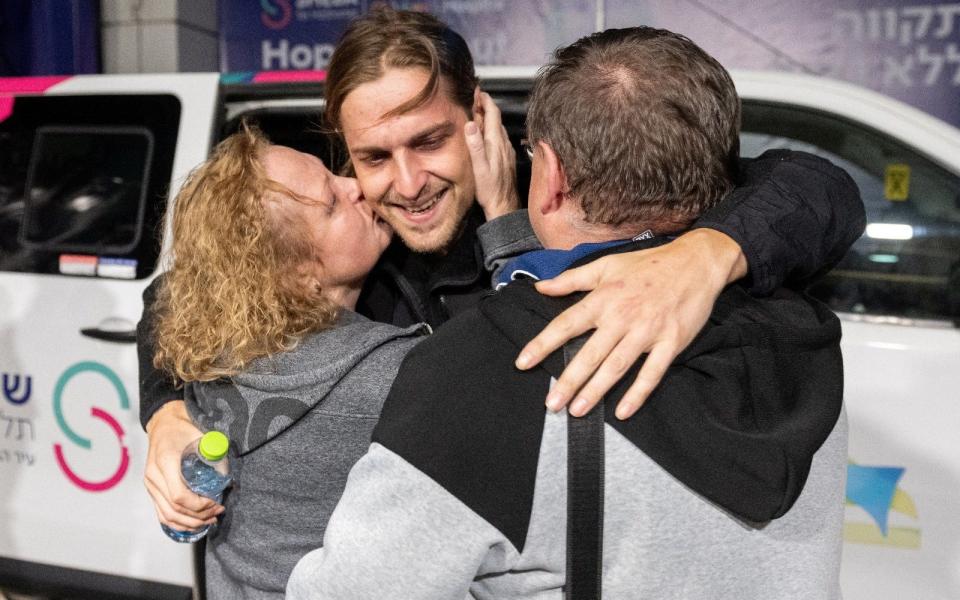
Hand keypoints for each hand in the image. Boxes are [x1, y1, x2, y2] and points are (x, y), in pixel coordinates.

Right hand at [143, 400, 222, 530]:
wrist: (164, 423)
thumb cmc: (184, 428)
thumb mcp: (202, 436)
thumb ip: (215, 455)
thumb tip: (228, 479)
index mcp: (166, 461)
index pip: (179, 496)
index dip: (200, 506)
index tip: (217, 503)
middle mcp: (154, 476)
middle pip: (174, 509)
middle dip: (199, 516)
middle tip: (218, 513)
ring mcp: (150, 484)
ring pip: (167, 515)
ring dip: (189, 523)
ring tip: (209, 521)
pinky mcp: (151, 489)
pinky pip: (161, 513)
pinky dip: (177, 523)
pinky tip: (193, 523)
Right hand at [466, 89, 518, 220]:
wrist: (504, 205)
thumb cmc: (490, 189)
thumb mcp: (479, 167)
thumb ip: (475, 145)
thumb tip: (471, 124)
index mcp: (496, 142)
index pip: (493, 113)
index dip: (485, 100)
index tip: (477, 91)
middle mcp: (504, 143)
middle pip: (496, 118)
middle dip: (485, 107)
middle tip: (473, 101)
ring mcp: (507, 151)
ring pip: (498, 128)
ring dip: (488, 119)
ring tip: (477, 116)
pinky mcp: (506, 158)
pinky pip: (499, 138)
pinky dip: (491, 131)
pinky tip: (485, 137)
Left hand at [515, 229, 748, 419]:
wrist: (695, 262)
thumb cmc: (647, 264)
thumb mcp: (605, 265)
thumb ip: (571, 279)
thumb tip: (541, 287)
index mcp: (604, 299)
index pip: (566, 324)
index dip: (543, 344)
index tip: (523, 362)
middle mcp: (622, 317)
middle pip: (590, 353)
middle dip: (569, 380)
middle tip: (551, 403)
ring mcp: (647, 331)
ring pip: (617, 366)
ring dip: (596, 390)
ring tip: (577, 410)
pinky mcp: (671, 342)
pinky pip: (652, 373)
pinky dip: (638, 393)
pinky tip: (623, 411)